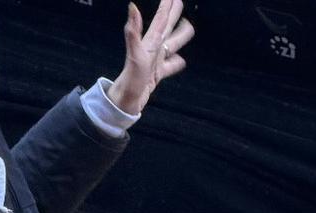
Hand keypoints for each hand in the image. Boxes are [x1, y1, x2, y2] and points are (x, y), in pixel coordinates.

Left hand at [106, 0, 194, 115]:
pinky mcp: (157, 73)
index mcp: (150, 42)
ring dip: (179, 36)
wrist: (127, 100)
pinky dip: (177, 61)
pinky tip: (181, 60)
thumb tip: (132, 6)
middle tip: (179, 2)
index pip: (160, 21)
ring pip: (171, 45)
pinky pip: (170, 65)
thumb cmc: (131, 78)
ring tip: (188, 27)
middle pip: (166, 28)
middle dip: (173, 15)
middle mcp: (153, 49)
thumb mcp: (134, 53)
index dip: (166, 7)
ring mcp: (155, 61)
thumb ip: (134, 30)